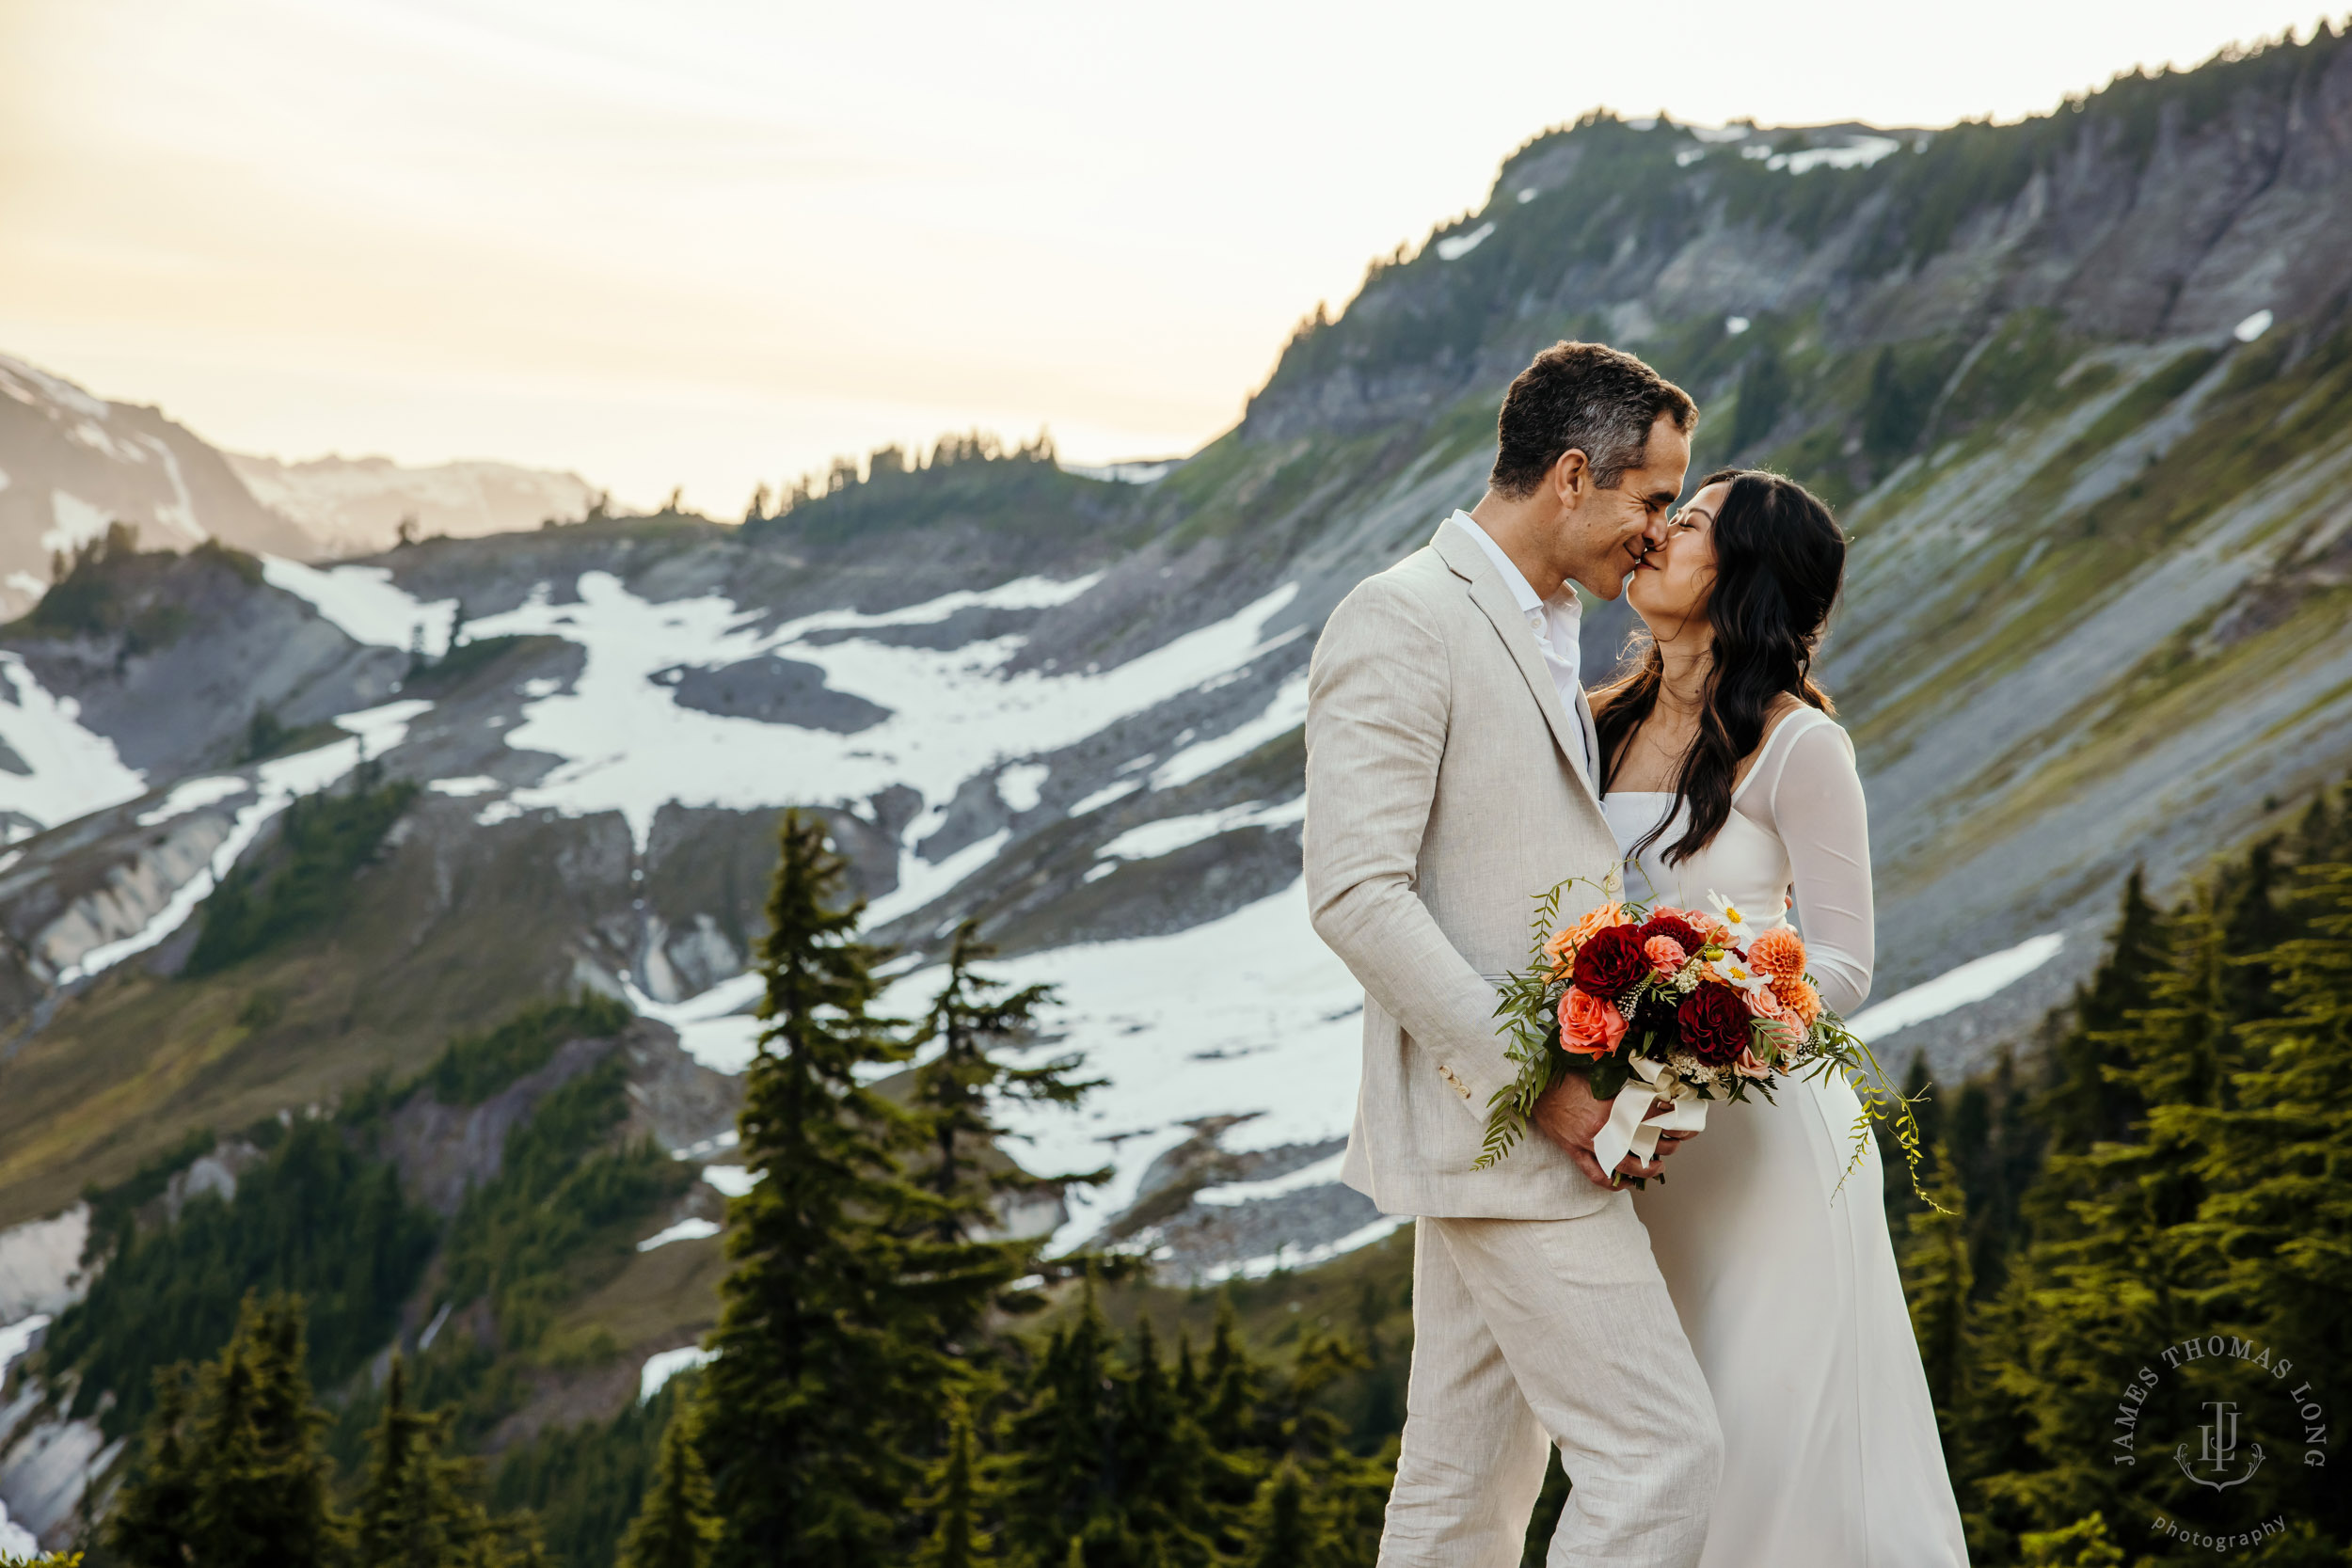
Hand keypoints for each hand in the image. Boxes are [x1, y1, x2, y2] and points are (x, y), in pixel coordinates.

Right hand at [1531, 1072, 1692, 1186]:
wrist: (1535, 1086)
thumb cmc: (1566, 1077)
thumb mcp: (1599, 1076)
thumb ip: (1623, 1088)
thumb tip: (1649, 1093)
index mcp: (1610, 1104)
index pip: (1650, 1114)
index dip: (1671, 1119)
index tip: (1685, 1121)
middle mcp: (1602, 1127)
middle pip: (1642, 1143)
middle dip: (1665, 1145)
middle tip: (1675, 1144)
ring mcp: (1587, 1142)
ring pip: (1623, 1164)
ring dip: (1645, 1169)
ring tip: (1658, 1167)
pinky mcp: (1575, 1151)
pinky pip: (1596, 1174)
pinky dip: (1612, 1183)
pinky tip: (1626, 1184)